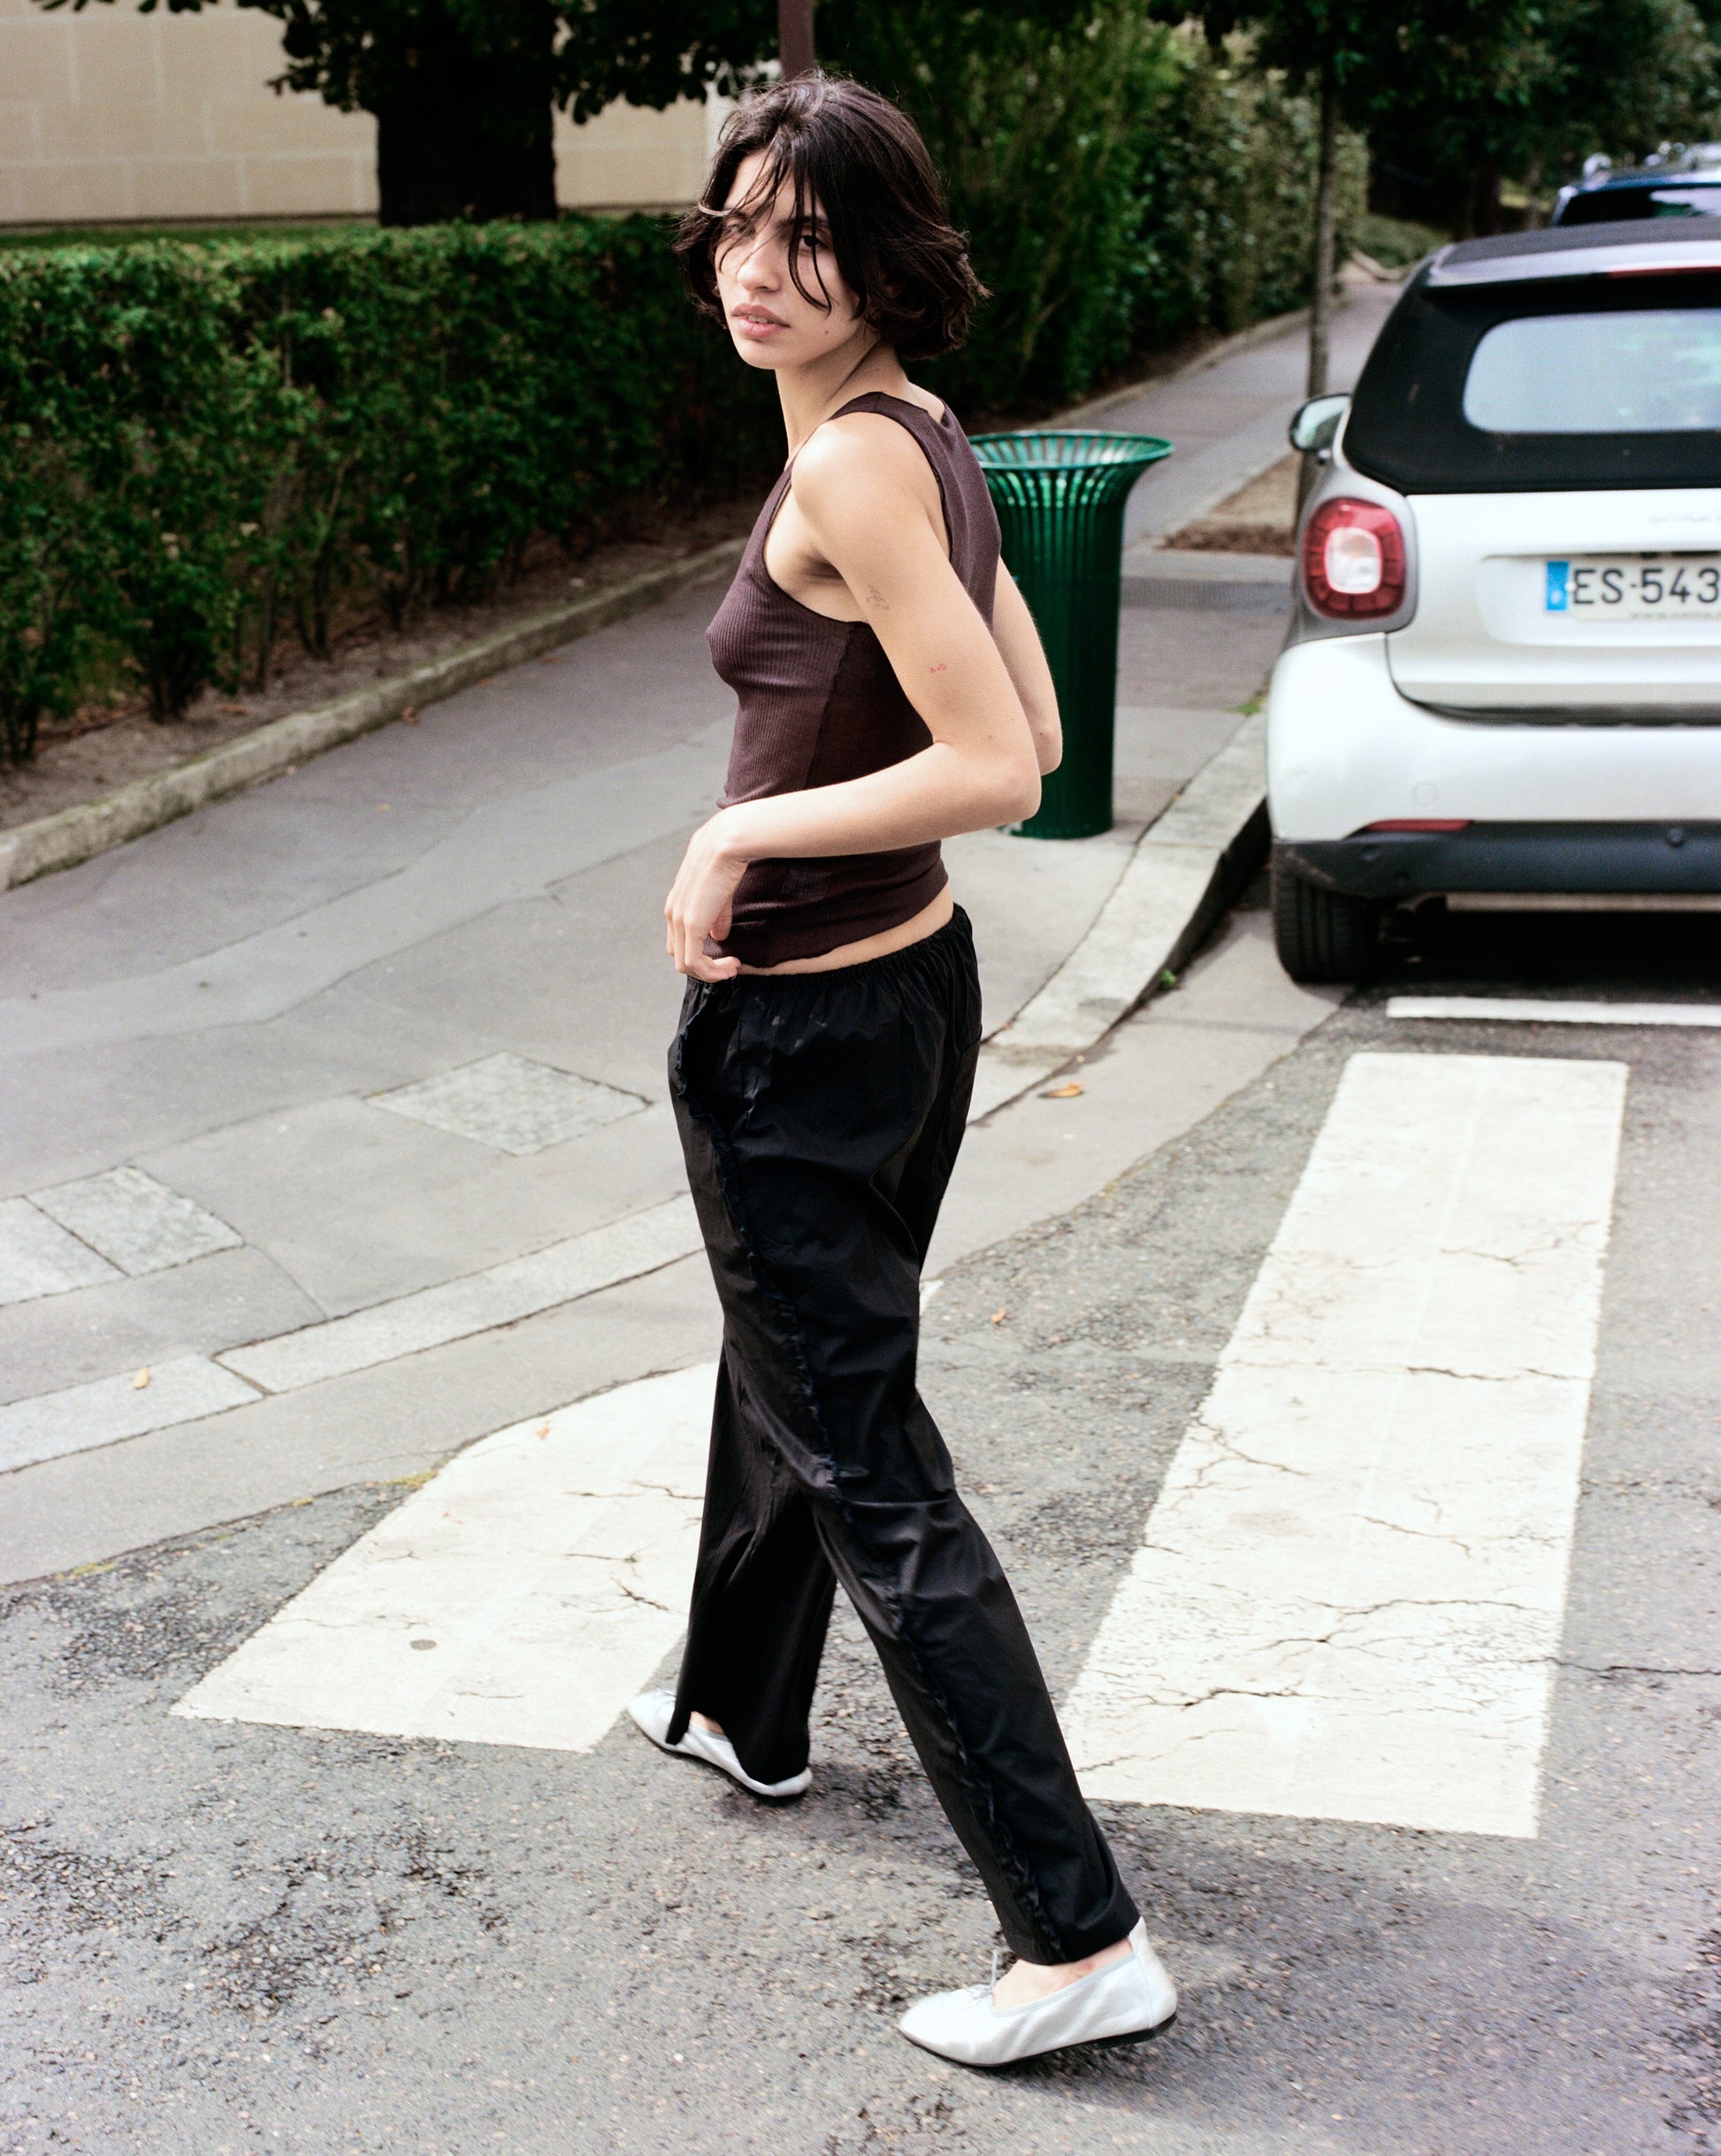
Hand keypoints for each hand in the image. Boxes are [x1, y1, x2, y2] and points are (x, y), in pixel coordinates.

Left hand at [664, 810, 750, 979]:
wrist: (727, 842)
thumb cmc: (726, 858)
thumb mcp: (720, 892)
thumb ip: (717, 916)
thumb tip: (719, 937)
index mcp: (677, 903)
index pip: (680, 940)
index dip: (702, 953)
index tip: (727, 954)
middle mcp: (673, 912)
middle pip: (680, 956)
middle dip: (706, 967)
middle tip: (731, 966)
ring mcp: (679, 920)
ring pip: (686, 964)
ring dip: (711, 972)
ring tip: (732, 968)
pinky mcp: (691, 925)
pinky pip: (695, 963)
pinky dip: (712, 971)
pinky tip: (731, 965)